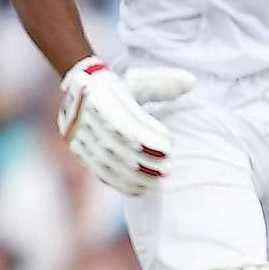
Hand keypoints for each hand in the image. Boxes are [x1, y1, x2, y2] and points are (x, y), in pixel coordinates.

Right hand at [57, 58, 194, 194]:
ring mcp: (80, 138)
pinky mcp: (80, 154)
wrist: (76, 95)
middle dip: (145, 161)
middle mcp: (84, 118)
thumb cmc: (116, 89)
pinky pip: (101, 173)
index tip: (170, 145)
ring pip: (108, 162)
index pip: (125, 124)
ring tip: (159, 179)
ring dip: (136, 175)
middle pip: (117, 147)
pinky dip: (122, 183)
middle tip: (168, 168)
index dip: (148, 138)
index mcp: (98, 96)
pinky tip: (143, 188)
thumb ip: (162, 84)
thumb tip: (192, 82)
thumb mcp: (136, 81)